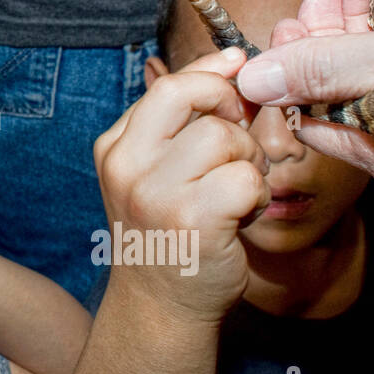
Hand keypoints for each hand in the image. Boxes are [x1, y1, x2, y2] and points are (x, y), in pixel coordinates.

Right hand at [94, 48, 268, 322]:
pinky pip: (247, 178)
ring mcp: (155, 193)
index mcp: (115, 147)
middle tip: (239, 147)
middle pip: (194, 96)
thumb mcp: (160, 172)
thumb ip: (186, 123)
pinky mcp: (192, 220)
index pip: (169, 85)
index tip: (238, 72)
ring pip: (225, 138)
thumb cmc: (172, 236)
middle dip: (232, 111)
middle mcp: (126, 166)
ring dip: (248, 162)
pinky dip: (257, 196)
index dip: (213, 75)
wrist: (162, 310)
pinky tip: (243, 217)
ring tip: (238, 194)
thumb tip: (235, 64)